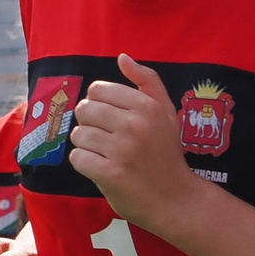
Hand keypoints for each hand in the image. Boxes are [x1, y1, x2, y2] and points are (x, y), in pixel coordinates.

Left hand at [67, 55, 203, 236]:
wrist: (176, 199)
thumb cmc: (167, 154)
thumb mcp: (165, 112)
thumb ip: (147, 81)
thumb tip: (122, 57)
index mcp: (146, 106)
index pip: (98, 89)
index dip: (98, 104)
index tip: (109, 119)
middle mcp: (135, 125)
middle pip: (84, 109)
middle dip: (89, 124)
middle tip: (105, 138)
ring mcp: (122, 150)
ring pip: (78, 135)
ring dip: (86, 145)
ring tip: (103, 154)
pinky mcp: (110, 174)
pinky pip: (78, 158)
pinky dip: (84, 164)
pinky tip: (100, 168)